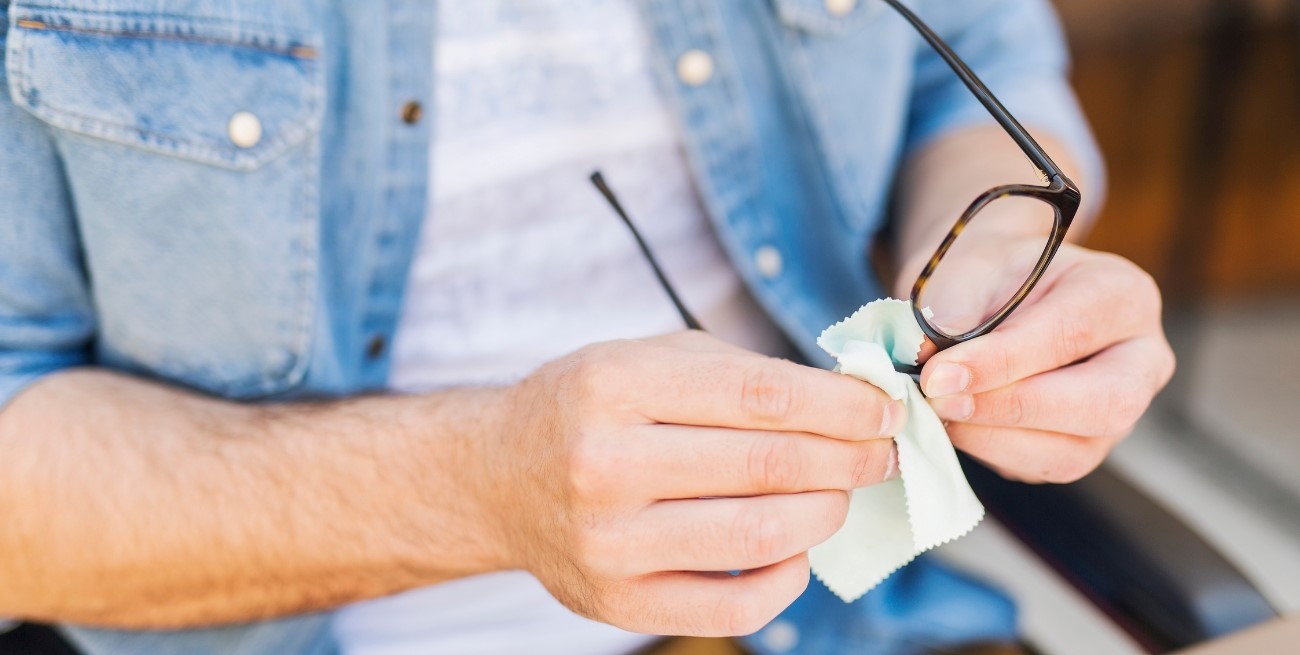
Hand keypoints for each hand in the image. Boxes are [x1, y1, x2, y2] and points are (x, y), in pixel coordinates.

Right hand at [479, 332, 903, 635]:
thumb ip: (741, 373)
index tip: (885, 407)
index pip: (761, 397)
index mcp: (614, 387)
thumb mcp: (647, 358)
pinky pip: (734, 606)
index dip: (842, 405)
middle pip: (768, 466)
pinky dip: (787, 578)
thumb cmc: (589, 408)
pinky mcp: (618, 602)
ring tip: (841, 494)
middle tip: (881, 452)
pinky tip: (797, 548)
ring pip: (759, 537)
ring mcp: (608, 543)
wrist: (499, 477)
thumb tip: (849, 399)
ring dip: (826, 513)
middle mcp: (604, 465)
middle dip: (849, 458)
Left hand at [899, 241, 1174, 482]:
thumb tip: (938, 370)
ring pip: (1073, 452)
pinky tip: (954, 424)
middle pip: (1103, 405)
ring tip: (939, 411)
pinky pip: (1044, 468)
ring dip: (993, 438)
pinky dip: (990, 451)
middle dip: (1012, 409)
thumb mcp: (971, 271)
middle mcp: (1141, 359)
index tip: (940, 374)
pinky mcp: (1084, 447)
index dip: (1002, 361)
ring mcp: (1120, 413)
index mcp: (1122, 295)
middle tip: (942, 400)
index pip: (1072, 334)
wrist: (991, 294)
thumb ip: (958, 313)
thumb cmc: (989, 277)